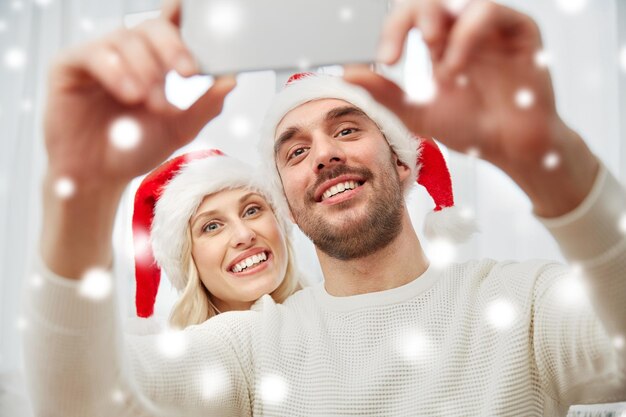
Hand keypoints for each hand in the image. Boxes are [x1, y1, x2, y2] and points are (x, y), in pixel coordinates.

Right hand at [44, 2, 234, 190]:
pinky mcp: (69, 66)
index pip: (168, 28)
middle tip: (189, 73)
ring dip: (147, 71)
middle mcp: (126, 53)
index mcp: (153, 61)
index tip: (189, 12)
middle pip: (151, 28)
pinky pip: (94, 54)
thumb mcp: (179, 129)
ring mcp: (97, 57)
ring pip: (125, 40)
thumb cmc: (134, 148)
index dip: (179, 16)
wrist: (99, 177)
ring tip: (155, 104)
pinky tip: (131, 94)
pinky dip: (116, 71)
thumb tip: (232, 79)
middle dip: (174, 48)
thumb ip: (206, 105)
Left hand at [345, 0, 598, 216]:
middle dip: (409, 18)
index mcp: (441, 41)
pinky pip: (488, 13)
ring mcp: (493, 27)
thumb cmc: (471, 127)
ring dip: (438, 28)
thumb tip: (346, 73)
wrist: (509, 149)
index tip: (384, 58)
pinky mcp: (521, 31)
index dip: (393, 28)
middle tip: (396, 55)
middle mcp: (465, 28)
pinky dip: (465, 38)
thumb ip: (385, 94)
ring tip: (438, 71)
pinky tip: (456, 68)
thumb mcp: (417, 112)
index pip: (411, 14)